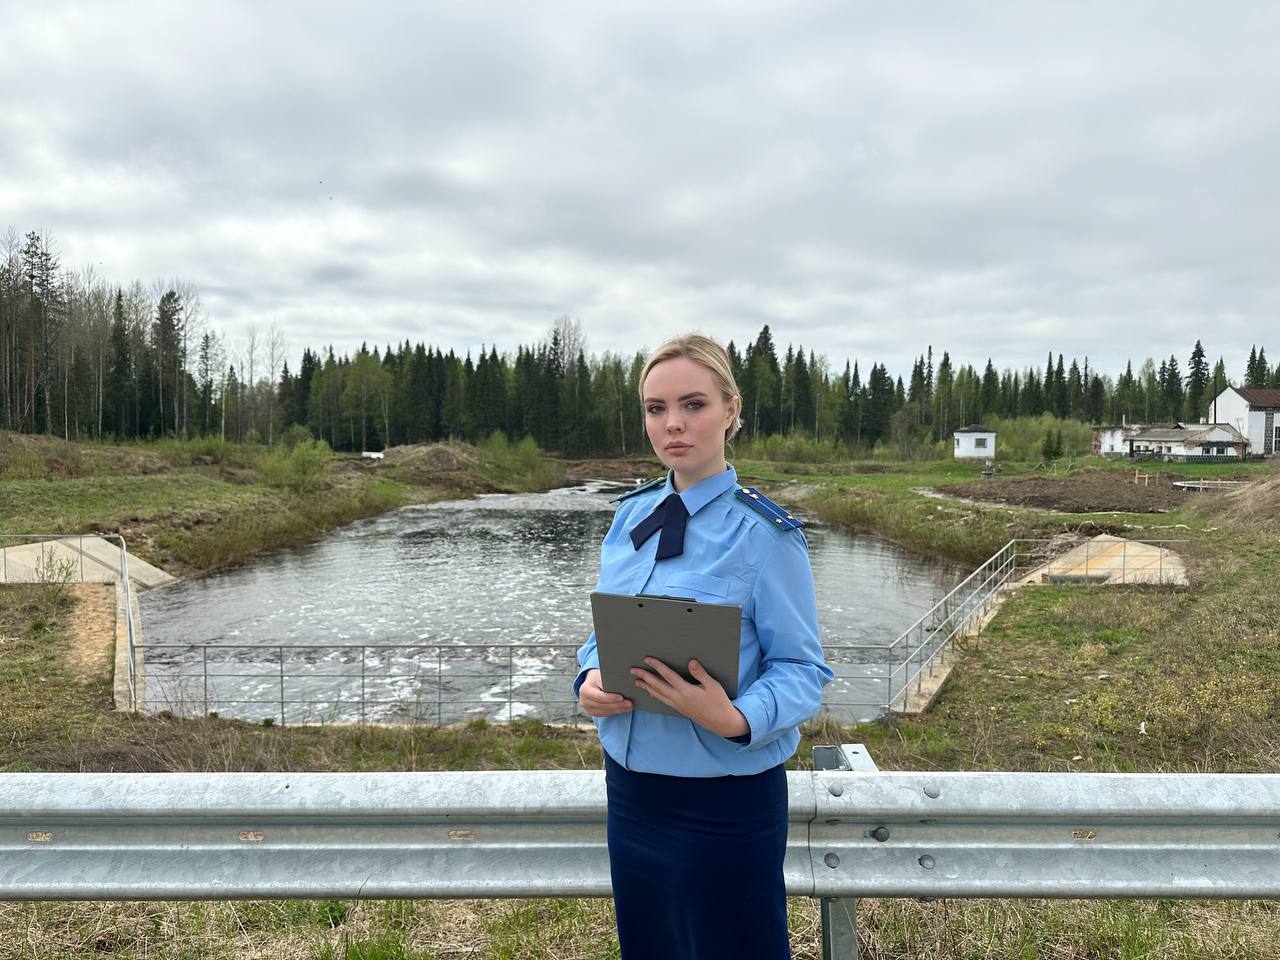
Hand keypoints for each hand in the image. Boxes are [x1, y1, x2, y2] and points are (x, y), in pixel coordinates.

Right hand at [578, 668, 632, 717]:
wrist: (591, 681)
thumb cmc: (598, 677)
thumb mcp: (601, 675)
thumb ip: (608, 682)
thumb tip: (623, 686)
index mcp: (585, 690)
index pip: (600, 696)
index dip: (611, 698)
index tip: (622, 698)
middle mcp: (584, 701)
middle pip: (603, 705)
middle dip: (617, 705)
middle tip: (630, 704)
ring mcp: (587, 708)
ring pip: (605, 711)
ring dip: (618, 710)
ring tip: (629, 707)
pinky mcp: (592, 712)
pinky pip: (605, 714)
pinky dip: (615, 712)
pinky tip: (623, 709)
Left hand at [631, 658, 749, 738]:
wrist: (721, 722)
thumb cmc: (719, 702)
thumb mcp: (713, 685)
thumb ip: (700, 673)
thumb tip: (690, 662)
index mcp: (686, 691)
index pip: (668, 676)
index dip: (657, 666)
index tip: (647, 659)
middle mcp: (678, 699)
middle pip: (657, 686)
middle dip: (645, 677)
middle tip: (633, 670)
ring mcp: (678, 705)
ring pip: (658, 695)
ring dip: (646, 687)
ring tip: (637, 682)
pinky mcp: (680, 709)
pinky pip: (663, 701)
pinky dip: (655, 695)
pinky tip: (652, 693)